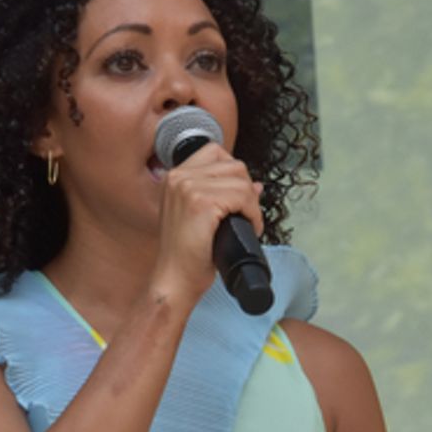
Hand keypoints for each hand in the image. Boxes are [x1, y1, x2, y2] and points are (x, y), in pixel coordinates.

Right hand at [150, 142, 263, 303]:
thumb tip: (255, 185)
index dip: (234, 175)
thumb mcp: (202, 216)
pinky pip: (243, 196)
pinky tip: (248, 227)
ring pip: (241, 180)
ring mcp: (188, 188)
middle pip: (233, 165)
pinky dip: (253, 214)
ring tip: (246, 223)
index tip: (236, 199)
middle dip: (247, 190)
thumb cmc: (186, 254)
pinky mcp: (200, 203)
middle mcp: (178, 177)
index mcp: (175, 177)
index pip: (216, 152)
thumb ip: (223, 194)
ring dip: (252, 204)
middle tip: (245, 214)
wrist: (175, 279)